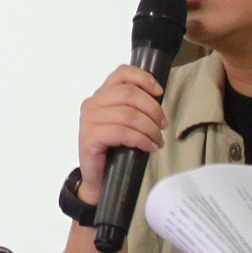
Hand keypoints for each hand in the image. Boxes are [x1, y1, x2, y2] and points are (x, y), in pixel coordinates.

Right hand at [76, 66, 166, 202]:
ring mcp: (88, 120)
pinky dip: (140, 139)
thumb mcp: (125, 122)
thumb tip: (158, 97)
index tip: (160, 92)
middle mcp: (92, 104)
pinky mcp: (89, 137)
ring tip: (157, 140)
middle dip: (153, 108)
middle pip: (129, 93)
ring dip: (149, 128)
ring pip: (128, 114)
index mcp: (101, 95)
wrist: (98, 179)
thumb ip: (135, 106)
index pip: (122, 73)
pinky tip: (148, 146)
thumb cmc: (114, 149)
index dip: (144, 79)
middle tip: (162, 125)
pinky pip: (121, 132)